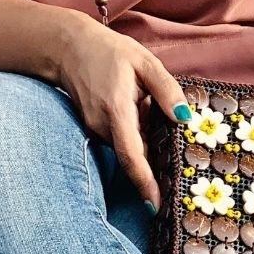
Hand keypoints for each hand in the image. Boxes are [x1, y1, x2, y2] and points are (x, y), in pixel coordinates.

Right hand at [55, 14, 191, 206]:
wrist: (68, 48)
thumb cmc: (108, 51)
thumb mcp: (144, 62)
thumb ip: (166, 89)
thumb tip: (185, 116)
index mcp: (117, 110)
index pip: (131, 155)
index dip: (144, 182)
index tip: (155, 205)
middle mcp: (103, 127)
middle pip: (134, 158)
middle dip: (156, 169)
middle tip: (180, 179)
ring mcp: (96, 131)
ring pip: (129, 151)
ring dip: (149, 148)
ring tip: (165, 137)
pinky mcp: (96, 131)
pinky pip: (123, 142)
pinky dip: (138, 139)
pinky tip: (147, 122)